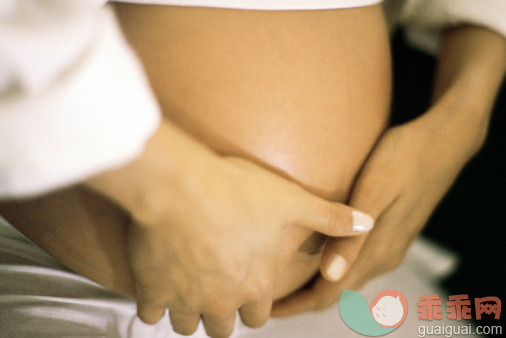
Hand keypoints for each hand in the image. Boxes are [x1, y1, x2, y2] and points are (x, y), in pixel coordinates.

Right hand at [87, 122, 373, 336]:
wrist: (182, 187)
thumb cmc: (238, 192)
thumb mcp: (292, 201)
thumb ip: (331, 218)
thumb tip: (370, 222)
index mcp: (255, 286)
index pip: (259, 315)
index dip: (255, 305)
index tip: (249, 294)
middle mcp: (222, 301)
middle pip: (222, 327)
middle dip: (222, 315)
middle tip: (217, 294)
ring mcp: (185, 299)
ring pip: (187, 324)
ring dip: (189, 313)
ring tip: (187, 292)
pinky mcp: (152, 290)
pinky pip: (151, 312)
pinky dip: (153, 303)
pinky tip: (154, 285)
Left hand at [271, 112, 480, 316]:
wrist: (444, 142)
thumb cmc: (404, 158)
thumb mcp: (375, 190)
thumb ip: (353, 236)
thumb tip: (329, 275)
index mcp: (377, 250)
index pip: (330, 293)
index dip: (298, 305)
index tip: (269, 308)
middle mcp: (384, 256)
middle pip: (337, 292)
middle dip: (303, 300)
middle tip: (269, 298)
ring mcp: (390, 246)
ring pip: (347, 279)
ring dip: (317, 286)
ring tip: (286, 281)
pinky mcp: (392, 234)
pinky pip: (357, 264)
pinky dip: (333, 269)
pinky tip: (317, 256)